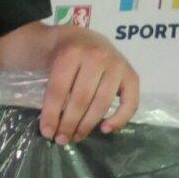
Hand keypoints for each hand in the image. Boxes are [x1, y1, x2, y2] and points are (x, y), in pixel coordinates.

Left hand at [38, 27, 139, 142]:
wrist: (83, 38)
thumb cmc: (62, 55)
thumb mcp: (49, 62)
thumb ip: (50, 87)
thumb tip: (49, 126)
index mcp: (71, 53)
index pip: (58, 89)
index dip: (51, 114)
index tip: (47, 132)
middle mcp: (96, 57)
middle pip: (81, 98)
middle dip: (69, 123)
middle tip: (62, 140)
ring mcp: (117, 65)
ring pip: (102, 103)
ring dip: (88, 125)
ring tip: (76, 137)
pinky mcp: (132, 75)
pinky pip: (130, 103)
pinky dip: (119, 119)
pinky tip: (104, 129)